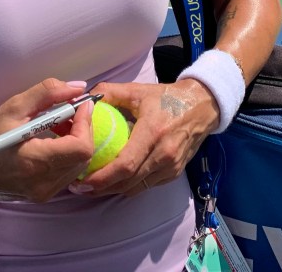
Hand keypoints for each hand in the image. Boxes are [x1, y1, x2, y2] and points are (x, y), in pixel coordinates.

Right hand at [0, 78, 93, 202]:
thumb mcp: (14, 108)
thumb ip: (48, 93)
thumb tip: (78, 87)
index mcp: (35, 162)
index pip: (81, 148)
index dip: (86, 123)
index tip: (81, 104)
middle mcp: (44, 183)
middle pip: (84, 156)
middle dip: (83, 129)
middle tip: (70, 111)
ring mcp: (45, 193)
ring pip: (79, 165)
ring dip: (76, 141)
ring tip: (59, 124)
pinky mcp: (43, 195)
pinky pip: (67, 173)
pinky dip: (67, 154)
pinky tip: (53, 140)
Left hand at [79, 78, 218, 196]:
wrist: (202, 106)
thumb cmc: (167, 98)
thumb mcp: (137, 90)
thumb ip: (109, 92)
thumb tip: (84, 100)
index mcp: (153, 132)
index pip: (126, 164)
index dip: (102, 177)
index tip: (82, 181)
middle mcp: (164, 153)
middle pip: (128, 182)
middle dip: (101, 188)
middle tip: (79, 187)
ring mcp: (171, 166)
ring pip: (136, 188)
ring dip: (113, 190)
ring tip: (92, 186)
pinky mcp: (174, 173)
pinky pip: (146, 186)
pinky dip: (128, 186)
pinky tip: (114, 180)